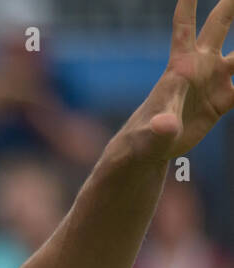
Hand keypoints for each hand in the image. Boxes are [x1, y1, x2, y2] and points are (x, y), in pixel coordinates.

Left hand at [128, 0, 233, 160]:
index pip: (184, 28)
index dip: (187, 6)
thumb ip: (161, 127)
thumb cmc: (144, 137)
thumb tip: (165, 126)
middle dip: (231, 5)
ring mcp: (214, 81)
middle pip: (219, 26)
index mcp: (180, 66)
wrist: (150, 150)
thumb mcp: (153, 132)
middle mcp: (200, 67)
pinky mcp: (223, 100)